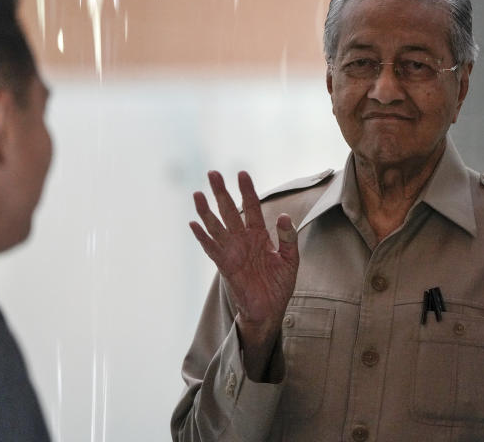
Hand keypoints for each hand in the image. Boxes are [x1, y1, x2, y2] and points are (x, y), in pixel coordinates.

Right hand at [189, 171, 298, 331]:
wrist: (270, 310)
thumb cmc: (280, 284)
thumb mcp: (290, 258)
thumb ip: (288, 237)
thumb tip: (283, 215)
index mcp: (260, 235)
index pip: (251, 207)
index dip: (247, 191)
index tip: (242, 173)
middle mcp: (243, 240)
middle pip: (229, 211)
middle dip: (221, 193)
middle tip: (213, 173)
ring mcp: (233, 252)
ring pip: (217, 227)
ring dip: (206, 211)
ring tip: (198, 194)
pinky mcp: (225, 266)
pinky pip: (212, 249)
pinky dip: (202, 237)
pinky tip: (193, 224)